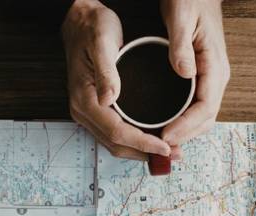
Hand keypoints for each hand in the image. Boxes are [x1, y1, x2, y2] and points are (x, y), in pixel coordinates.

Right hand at [62, 0, 172, 160]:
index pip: (117, 132)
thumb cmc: (92, 28)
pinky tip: (152, 138)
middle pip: (116, 144)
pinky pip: (114, 134)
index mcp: (84, 99)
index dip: (143, 143)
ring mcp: (88, 113)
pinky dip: (134, 141)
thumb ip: (106, 71)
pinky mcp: (95, 110)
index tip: (166, 147)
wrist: (79, 21)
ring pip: (115, 143)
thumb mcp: (102, 42)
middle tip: (175, 154)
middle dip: (146, 153)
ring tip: (169, 151)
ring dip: (141, 151)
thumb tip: (109, 98)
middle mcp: (83, 111)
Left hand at [159, 0, 230, 148]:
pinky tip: (168, 125)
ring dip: (185, 132)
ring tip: (161, 142)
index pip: (206, 107)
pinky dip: (184, 121)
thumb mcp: (181, 16)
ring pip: (203, 115)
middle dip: (185, 136)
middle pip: (207, 119)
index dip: (186, 126)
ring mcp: (212, 77)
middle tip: (159, 147)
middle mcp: (217, 75)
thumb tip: (185, 74)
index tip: (165, 136)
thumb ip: (181, 46)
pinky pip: (197, 106)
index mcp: (215, 65)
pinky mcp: (203, 76)